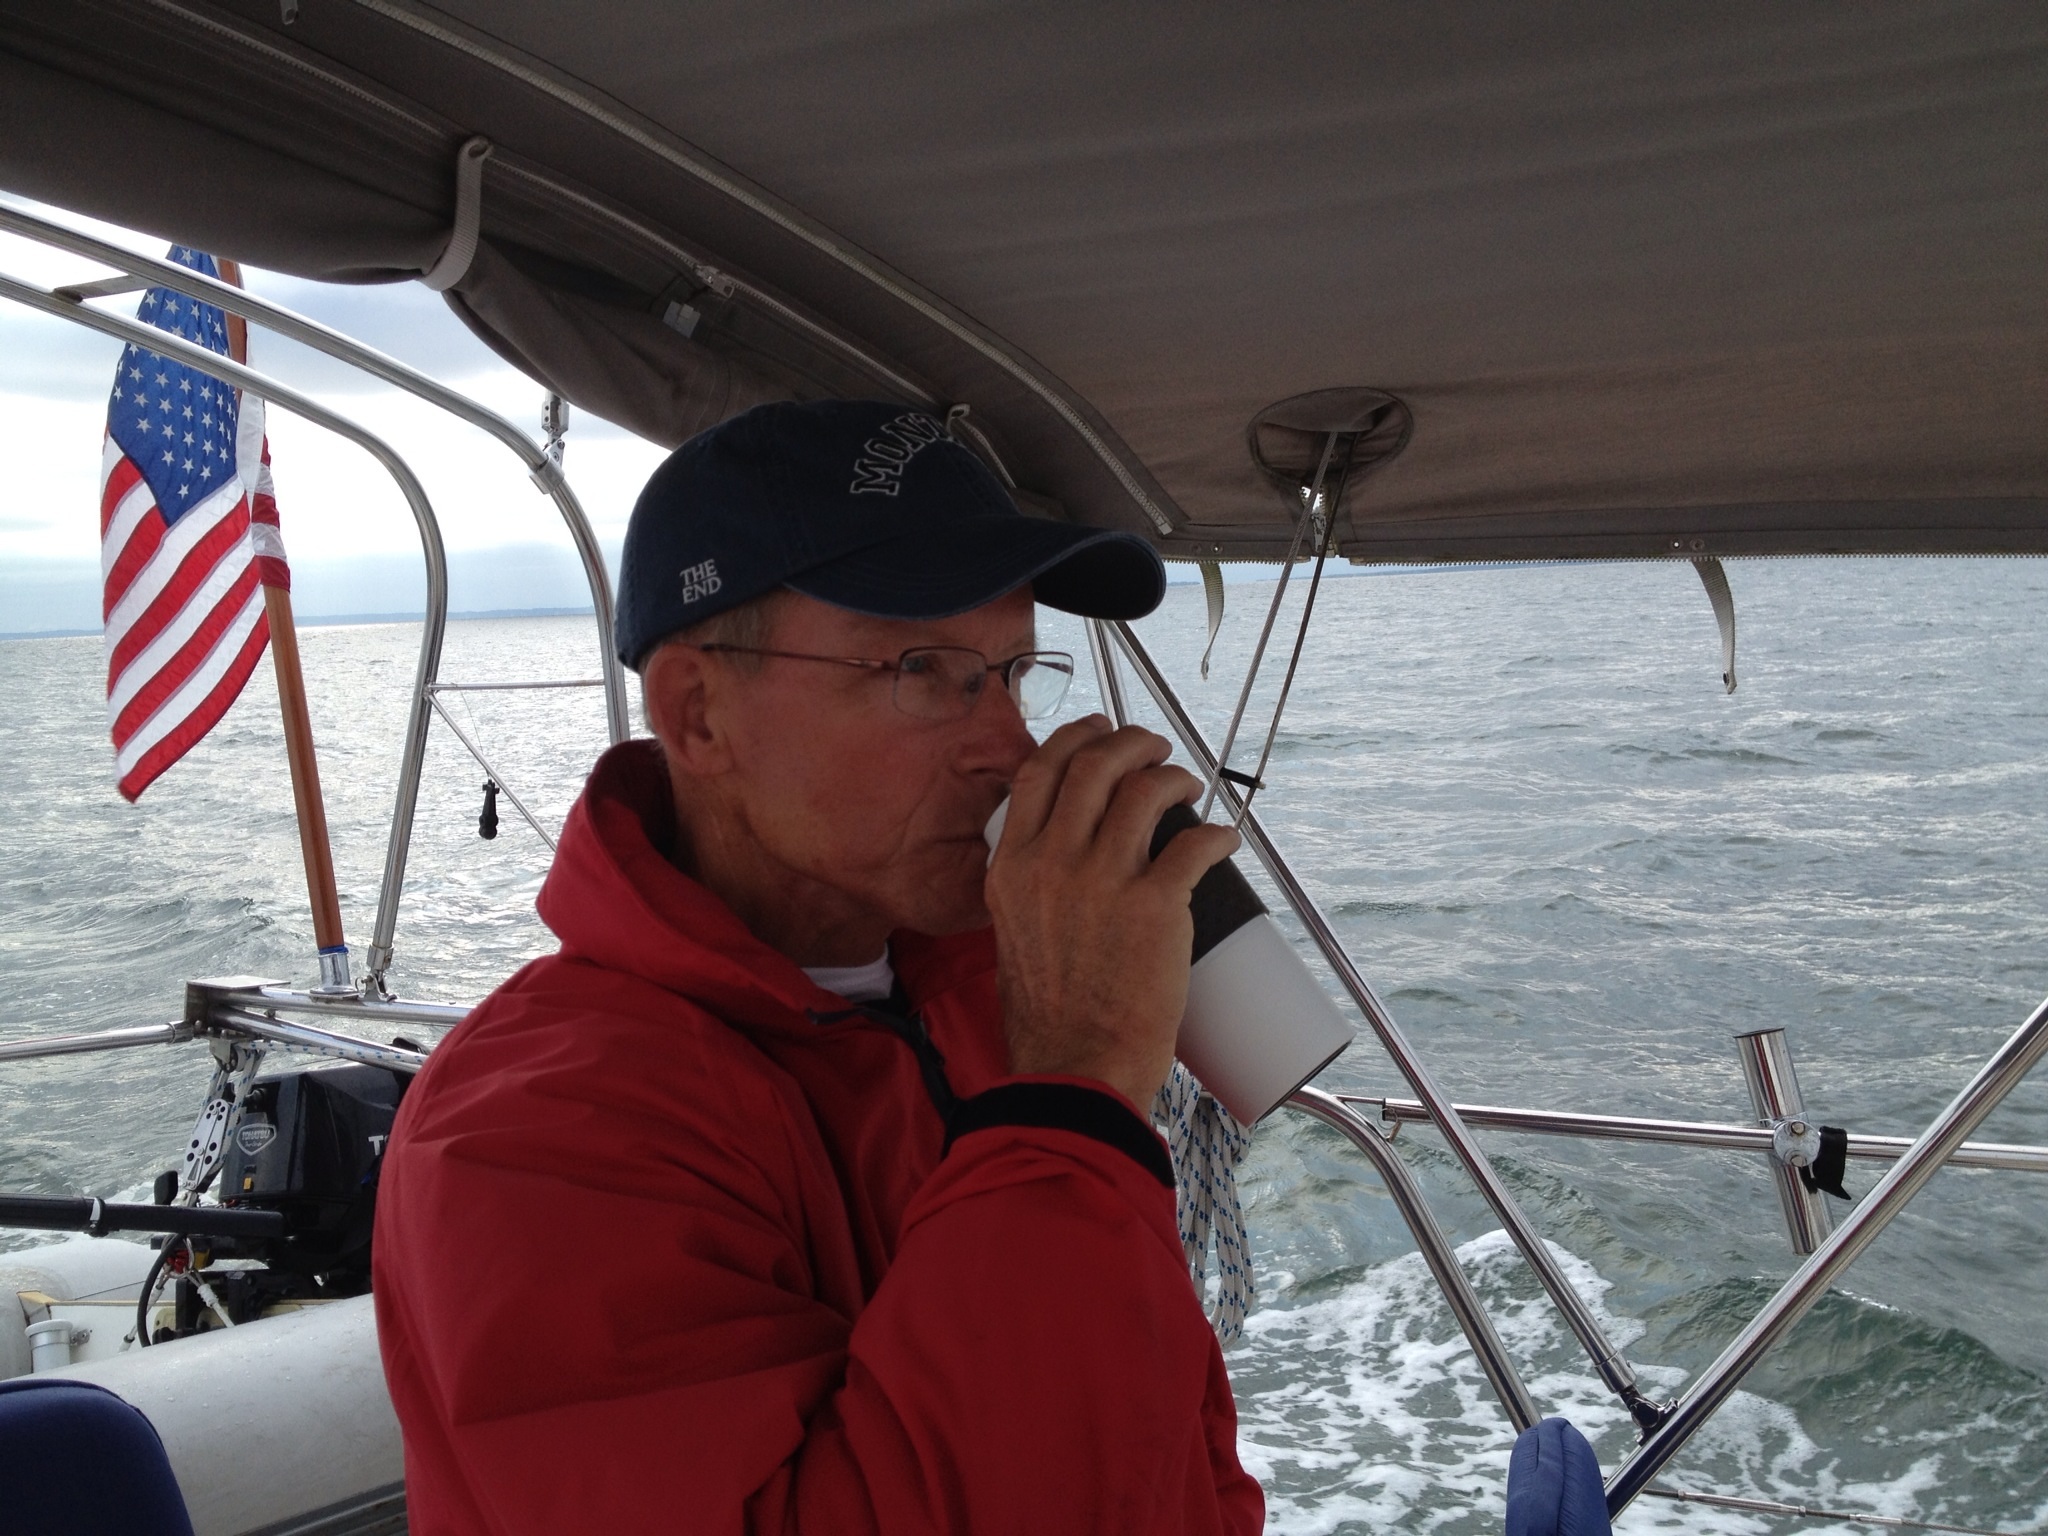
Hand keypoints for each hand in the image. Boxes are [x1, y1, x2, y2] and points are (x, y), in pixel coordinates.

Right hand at [985, 715, 1240, 1109]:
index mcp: (1011, 866)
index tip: (1099, 731)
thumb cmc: (1046, 1016)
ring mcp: (1104, 879)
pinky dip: (1217, 834)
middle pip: (1095, 766)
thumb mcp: (1013, 931)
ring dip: (1175, 777)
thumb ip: (1030, 887)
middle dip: (1132, 744)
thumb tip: (1065, 861)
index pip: (1038, 773)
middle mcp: (1052, 861)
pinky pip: (1195, 844)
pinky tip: (1224, 839)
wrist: (1073, 1066)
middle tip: (1154, 751)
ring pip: (1146, 790)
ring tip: (1188, 786)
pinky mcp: (1156, 904)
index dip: (1075, 739)